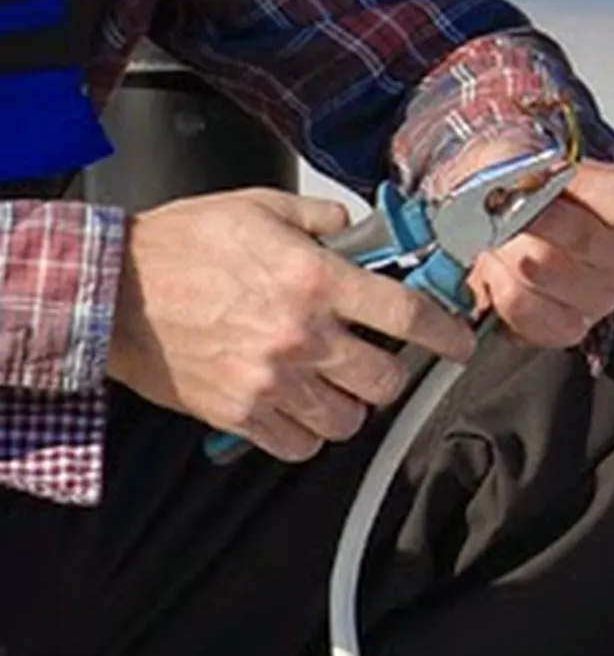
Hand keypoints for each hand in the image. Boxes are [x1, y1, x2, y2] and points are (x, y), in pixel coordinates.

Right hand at [108, 190, 475, 464]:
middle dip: (388, 373)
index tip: (461, 343)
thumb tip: (360, 230)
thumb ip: (320, 220)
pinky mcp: (242, 414)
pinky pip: (303, 446)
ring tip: (329, 384)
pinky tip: (296, 409)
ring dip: (348, 406)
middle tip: (373, 360)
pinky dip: (307, 434)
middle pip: (385, 381)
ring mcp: (272, 381)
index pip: (408, 315)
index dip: (448, 333)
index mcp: (313, 280)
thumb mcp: (257, 209)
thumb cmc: (182, 245)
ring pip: (349, 420)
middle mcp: (301, 335)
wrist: (110, 290)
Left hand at [462, 161, 613, 350]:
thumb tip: (514, 184)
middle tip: (498, 215)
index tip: (537, 181)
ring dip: (504, 257)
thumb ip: (514, 160)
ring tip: (497, 247)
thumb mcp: (510, 154)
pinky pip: (526, 310)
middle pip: (579, 238)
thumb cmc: (513, 192)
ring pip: (544, 274)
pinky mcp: (569, 328)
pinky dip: (500, 291)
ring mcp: (601, 297)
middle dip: (524, 222)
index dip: (578, 188)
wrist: (490, 227)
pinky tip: (501, 277)